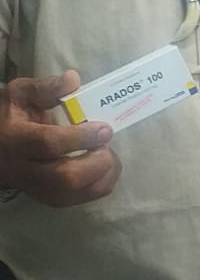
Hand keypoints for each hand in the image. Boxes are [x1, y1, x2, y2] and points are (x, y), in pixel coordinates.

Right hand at [0, 71, 120, 206]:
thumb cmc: (9, 117)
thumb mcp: (21, 94)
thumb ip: (46, 88)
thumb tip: (73, 80)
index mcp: (16, 139)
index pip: (48, 143)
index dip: (80, 138)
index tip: (104, 128)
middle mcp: (25, 169)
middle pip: (65, 177)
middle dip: (97, 162)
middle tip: (107, 142)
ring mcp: (37, 188)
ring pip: (75, 194)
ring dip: (103, 176)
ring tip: (109, 154)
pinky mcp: (48, 197)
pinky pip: (79, 199)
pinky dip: (99, 184)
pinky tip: (103, 166)